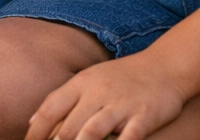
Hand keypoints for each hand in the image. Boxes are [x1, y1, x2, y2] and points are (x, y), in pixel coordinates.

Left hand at [25, 55, 185, 139]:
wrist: (165, 66)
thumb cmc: (122, 77)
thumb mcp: (89, 80)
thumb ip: (63, 99)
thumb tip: (34, 121)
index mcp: (82, 83)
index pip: (51, 109)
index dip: (36, 131)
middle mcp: (98, 93)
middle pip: (69, 125)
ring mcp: (121, 105)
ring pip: (92, 131)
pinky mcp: (143, 116)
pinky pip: (127, 138)